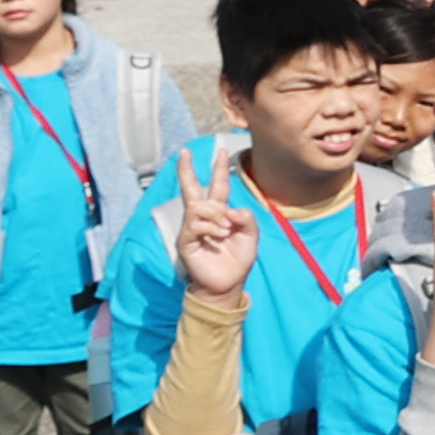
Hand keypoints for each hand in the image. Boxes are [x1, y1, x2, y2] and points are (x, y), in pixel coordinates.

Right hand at [167, 153, 257, 298]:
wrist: (228, 283)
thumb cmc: (238, 259)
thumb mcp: (250, 236)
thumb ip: (246, 219)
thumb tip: (230, 210)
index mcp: (220, 213)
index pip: (218, 186)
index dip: (219, 169)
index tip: (221, 151)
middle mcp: (203, 217)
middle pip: (192, 189)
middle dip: (187, 170)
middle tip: (184, 152)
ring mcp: (192, 228)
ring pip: (198, 207)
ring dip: (215, 215)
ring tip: (226, 229)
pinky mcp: (185, 240)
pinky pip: (195, 225)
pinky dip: (210, 228)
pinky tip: (220, 235)